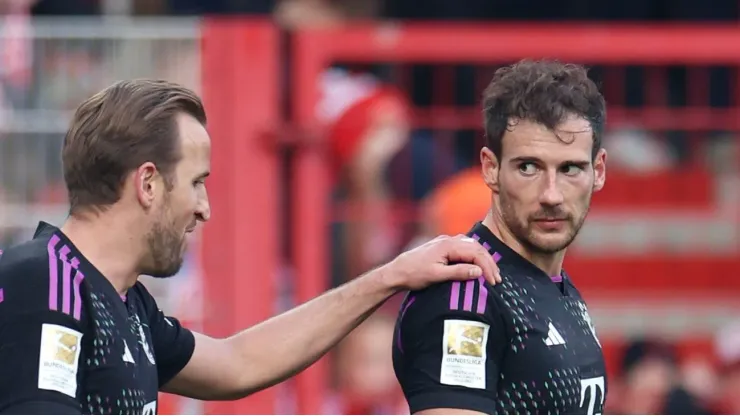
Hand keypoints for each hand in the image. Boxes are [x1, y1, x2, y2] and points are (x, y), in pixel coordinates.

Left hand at [383, 234, 501, 290]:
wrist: (397, 272)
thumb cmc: (414, 275)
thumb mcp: (437, 276)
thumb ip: (458, 272)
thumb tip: (479, 271)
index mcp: (448, 245)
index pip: (475, 253)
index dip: (487, 267)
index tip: (493, 281)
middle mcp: (448, 240)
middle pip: (476, 248)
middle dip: (489, 263)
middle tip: (497, 279)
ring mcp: (445, 241)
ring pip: (471, 246)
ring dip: (483, 259)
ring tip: (491, 273)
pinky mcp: (443, 246)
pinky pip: (464, 247)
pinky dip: (474, 256)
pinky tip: (478, 265)